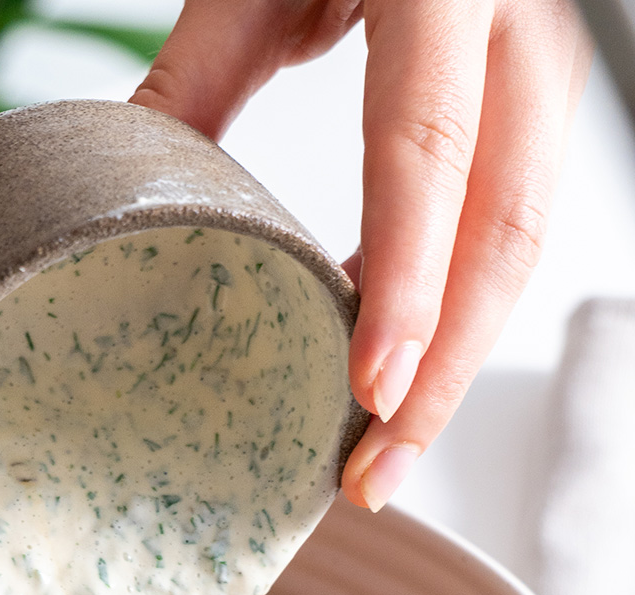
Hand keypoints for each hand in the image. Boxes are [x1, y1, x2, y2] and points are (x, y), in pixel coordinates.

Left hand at [132, 0, 591, 510]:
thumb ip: (200, 78)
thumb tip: (125, 197)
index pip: (429, 148)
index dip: (405, 279)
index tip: (369, 389)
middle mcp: (519, 22)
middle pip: (503, 225)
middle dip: (443, 370)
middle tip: (372, 476)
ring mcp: (543, 58)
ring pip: (519, 237)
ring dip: (454, 361)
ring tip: (380, 457)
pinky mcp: (535, 95)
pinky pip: (504, 219)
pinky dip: (449, 304)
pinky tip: (392, 370)